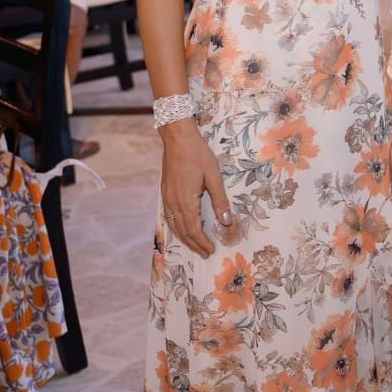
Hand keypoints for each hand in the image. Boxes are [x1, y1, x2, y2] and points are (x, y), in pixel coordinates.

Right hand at [159, 120, 232, 257]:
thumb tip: (226, 221)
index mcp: (186, 201)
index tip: (211, 250)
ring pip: (174, 225)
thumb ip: (220, 200)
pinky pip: (169, 216)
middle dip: (194, 244)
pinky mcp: (165, 192)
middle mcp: (173, 203)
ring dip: (184, 238)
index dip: (202, 242)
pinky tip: (182, 228)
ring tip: (195, 246)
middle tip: (205, 253)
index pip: (194, 230)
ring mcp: (166, 198)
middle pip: (183, 231)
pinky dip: (176, 227)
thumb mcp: (213, 176)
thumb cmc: (198, 155)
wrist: (177, 139)